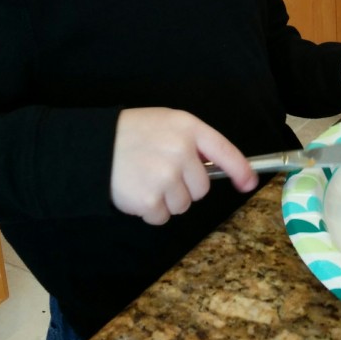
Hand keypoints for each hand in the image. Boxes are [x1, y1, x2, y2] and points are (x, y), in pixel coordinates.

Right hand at [110, 108, 257, 224]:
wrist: (92, 147)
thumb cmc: (130, 134)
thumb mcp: (165, 123)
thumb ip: (192, 141)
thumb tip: (217, 167)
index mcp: (188, 127)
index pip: (224, 151)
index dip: (241, 170)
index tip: (248, 183)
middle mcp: (181, 150)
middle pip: (202, 187)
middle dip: (185, 187)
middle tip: (160, 173)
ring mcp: (167, 175)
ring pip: (183, 205)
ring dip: (166, 200)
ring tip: (145, 180)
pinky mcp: (151, 198)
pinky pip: (163, 217)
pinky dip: (150, 212)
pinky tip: (137, 193)